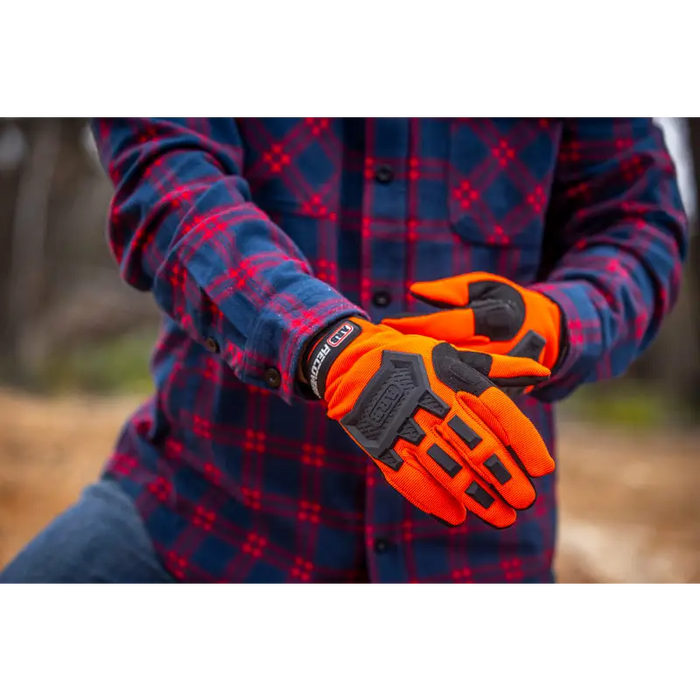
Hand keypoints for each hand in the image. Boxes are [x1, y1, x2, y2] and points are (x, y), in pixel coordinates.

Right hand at [303, 317, 555, 527]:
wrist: (350, 361)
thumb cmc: (411, 359)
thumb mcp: (453, 353)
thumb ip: (498, 367)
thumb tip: (542, 371)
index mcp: (454, 378)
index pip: (499, 411)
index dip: (524, 441)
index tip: (543, 469)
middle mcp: (433, 403)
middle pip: (476, 446)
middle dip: (505, 477)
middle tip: (524, 500)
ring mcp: (406, 427)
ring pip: (447, 468)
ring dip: (476, 497)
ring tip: (501, 518)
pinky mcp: (382, 445)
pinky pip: (409, 478)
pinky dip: (432, 499)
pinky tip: (454, 516)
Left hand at [381, 273, 567, 391]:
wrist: (547, 332)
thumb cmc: (506, 302)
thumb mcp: (484, 286)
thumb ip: (451, 291)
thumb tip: (415, 291)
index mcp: (496, 317)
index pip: (447, 323)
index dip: (414, 324)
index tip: (386, 322)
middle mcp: (499, 348)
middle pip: (446, 355)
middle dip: (412, 353)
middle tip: (381, 352)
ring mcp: (503, 374)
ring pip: (455, 379)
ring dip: (422, 377)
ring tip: (391, 375)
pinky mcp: (501, 395)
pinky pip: (467, 397)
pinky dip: (443, 394)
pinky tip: (416, 394)